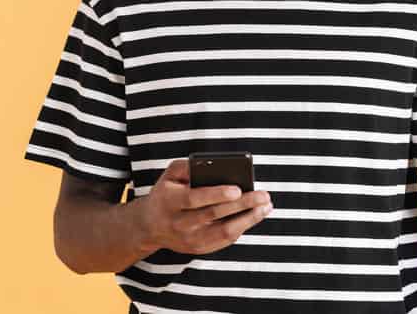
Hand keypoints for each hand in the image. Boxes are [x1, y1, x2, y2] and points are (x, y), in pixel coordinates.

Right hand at [137, 158, 272, 254]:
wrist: (150, 226)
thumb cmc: (166, 193)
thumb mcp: (169, 175)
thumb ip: (188, 166)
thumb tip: (213, 165)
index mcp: (170, 201)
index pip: (194, 199)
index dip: (216, 194)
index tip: (237, 189)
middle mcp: (179, 223)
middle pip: (214, 215)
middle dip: (242, 204)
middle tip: (263, 195)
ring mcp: (189, 239)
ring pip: (224, 232)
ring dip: (248, 219)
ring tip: (266, 206)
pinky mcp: (199, 249)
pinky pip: (225, 240)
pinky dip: (242, 228)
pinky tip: (254, 216)